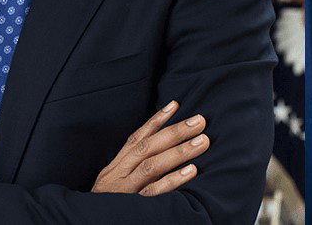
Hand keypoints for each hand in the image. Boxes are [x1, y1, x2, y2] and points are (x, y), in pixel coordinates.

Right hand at [92, 100, 208, 195]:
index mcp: (116, 167)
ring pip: (152, 166)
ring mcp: (125, 190)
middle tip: (200, 121)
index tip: (175, 105)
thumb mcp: (114, 182)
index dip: (155, 121)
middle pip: (147, 147)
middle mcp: (119, 175)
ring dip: (179, 152)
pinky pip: (154, 192)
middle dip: (175, 132)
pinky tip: (191, 170)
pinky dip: (173, 180)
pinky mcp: (133, 207)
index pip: (136, 138)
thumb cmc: (108, 204)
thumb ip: (132, 167)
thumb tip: (162, 149)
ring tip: (202, 141)